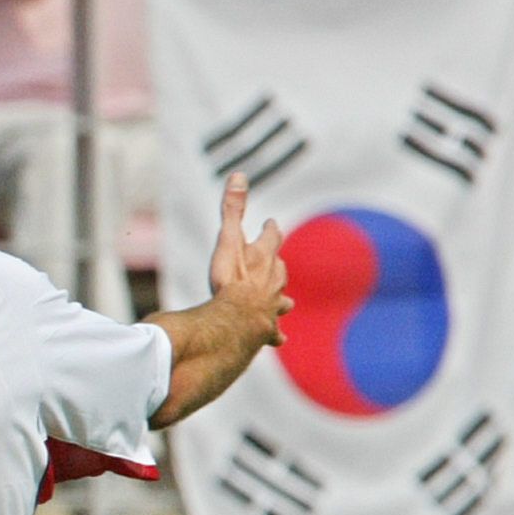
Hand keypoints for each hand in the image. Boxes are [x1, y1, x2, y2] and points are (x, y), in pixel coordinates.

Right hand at [207, 172, 290, 346]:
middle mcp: (272, 281)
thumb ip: (233, 209)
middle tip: (275, 259)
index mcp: (263, 258)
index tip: (271, 223)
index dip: (270, 230)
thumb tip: (240, 175)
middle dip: (277, 263)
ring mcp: (271, 306)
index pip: (272, 238)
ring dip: (281, 298)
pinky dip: (276, 334)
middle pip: (279, 268)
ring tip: (285, 300)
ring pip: (281, 299)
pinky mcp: (267, 329)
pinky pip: (274, 332)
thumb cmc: (230, 280)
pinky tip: (279, 339)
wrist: (237, 321)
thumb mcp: (228, 239)